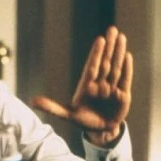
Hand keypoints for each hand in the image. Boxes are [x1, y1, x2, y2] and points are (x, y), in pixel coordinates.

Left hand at [31, 26, 133, 145]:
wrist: (100, 130)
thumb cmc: (83, 120)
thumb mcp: (67, 114)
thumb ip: (52, 107)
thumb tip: (32, 102)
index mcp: (87, 85)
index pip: (92, 67)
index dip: (96, 54)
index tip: (100, 39)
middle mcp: (100, 83)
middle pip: (105, 62)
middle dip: (109, 47)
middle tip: (112, 29)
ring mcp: (112, 88)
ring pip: (116, 67)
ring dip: (118, 53)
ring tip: (121, 37)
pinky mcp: (123, 94)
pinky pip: (125, 79)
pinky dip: (127, 69)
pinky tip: (127, 55)